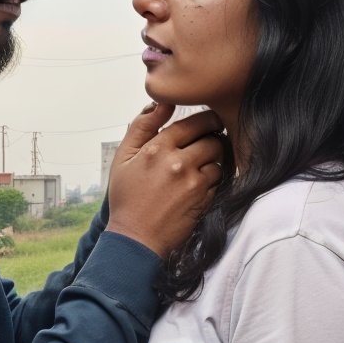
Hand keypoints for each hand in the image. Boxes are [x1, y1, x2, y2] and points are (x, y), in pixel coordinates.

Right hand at [106, 104, 225, 258]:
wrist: (135, 239)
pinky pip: (219, 180)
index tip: (209, 123)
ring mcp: (193, 183)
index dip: (207, 120)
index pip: (195, 122)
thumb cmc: (127, 198)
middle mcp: (178, 163)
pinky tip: (201, 183)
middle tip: (209, 142)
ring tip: (204, 164)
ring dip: (215, 159)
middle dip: (213, 139)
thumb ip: (142, 126)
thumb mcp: (123, 158)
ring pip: (219, 159)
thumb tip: (162, 103)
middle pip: (212, 139)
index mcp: (158, 148)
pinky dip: (215, 179)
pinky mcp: (204, 200)